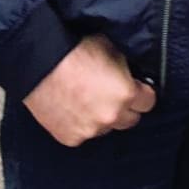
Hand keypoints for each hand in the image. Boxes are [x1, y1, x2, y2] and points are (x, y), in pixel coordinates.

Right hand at [22, 34, 156, 146]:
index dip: (143, 93)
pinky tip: (73, 108)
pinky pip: (84, 133)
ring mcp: (90, 130)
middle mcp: (111, 116)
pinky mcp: (71, 138)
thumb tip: (133, 76)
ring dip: (102, 117)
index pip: (148, 103)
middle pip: (130, 119)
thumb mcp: (113, 51)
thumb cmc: (76, 51)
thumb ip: (127, 69)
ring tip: (88, 100)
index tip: (137, 89)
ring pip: (106, 128)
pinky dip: (81, 124)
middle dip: (125, 108)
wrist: (40, 63)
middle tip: (112, 95)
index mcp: (126, 94)